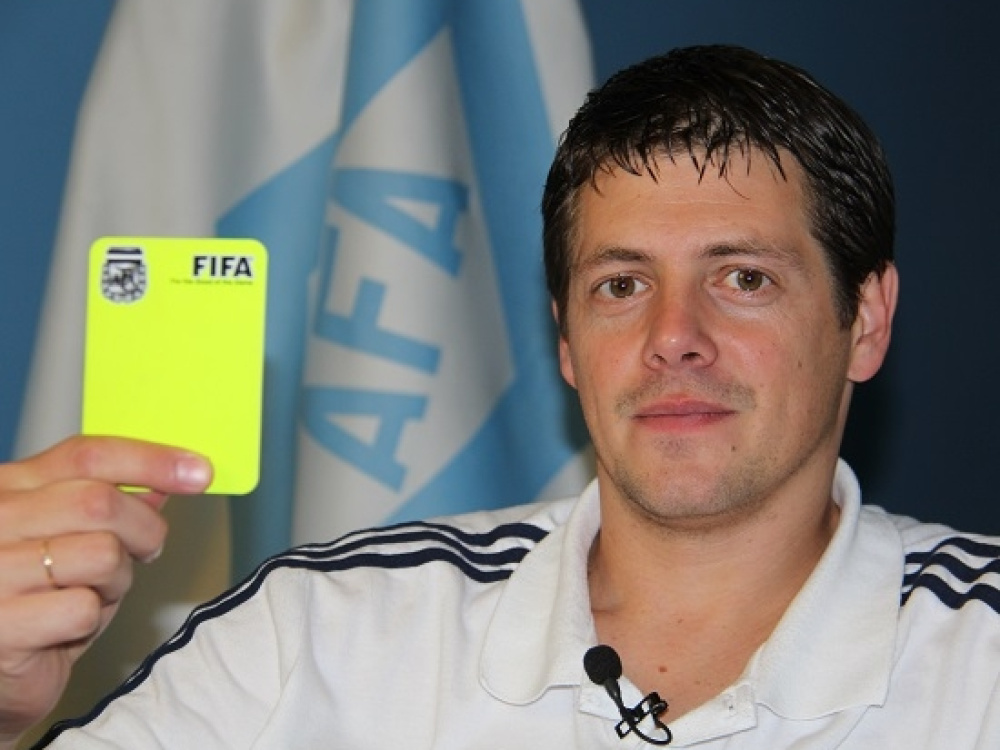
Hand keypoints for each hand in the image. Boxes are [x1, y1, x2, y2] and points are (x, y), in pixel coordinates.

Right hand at [0, 436, 211, 745]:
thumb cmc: (35, 597)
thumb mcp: (70, 537)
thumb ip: (108, 504)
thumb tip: (165, 481)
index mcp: (9, 487)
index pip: (87, 456)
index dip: (150, 460)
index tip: (199, 471)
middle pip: (100, 503)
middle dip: (143, 530)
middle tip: (145, 550)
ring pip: (101, 554)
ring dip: (116, 580)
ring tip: (90, 593)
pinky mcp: (1, 626)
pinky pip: (84, 609)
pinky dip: (91, 620)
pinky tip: (65, 626)